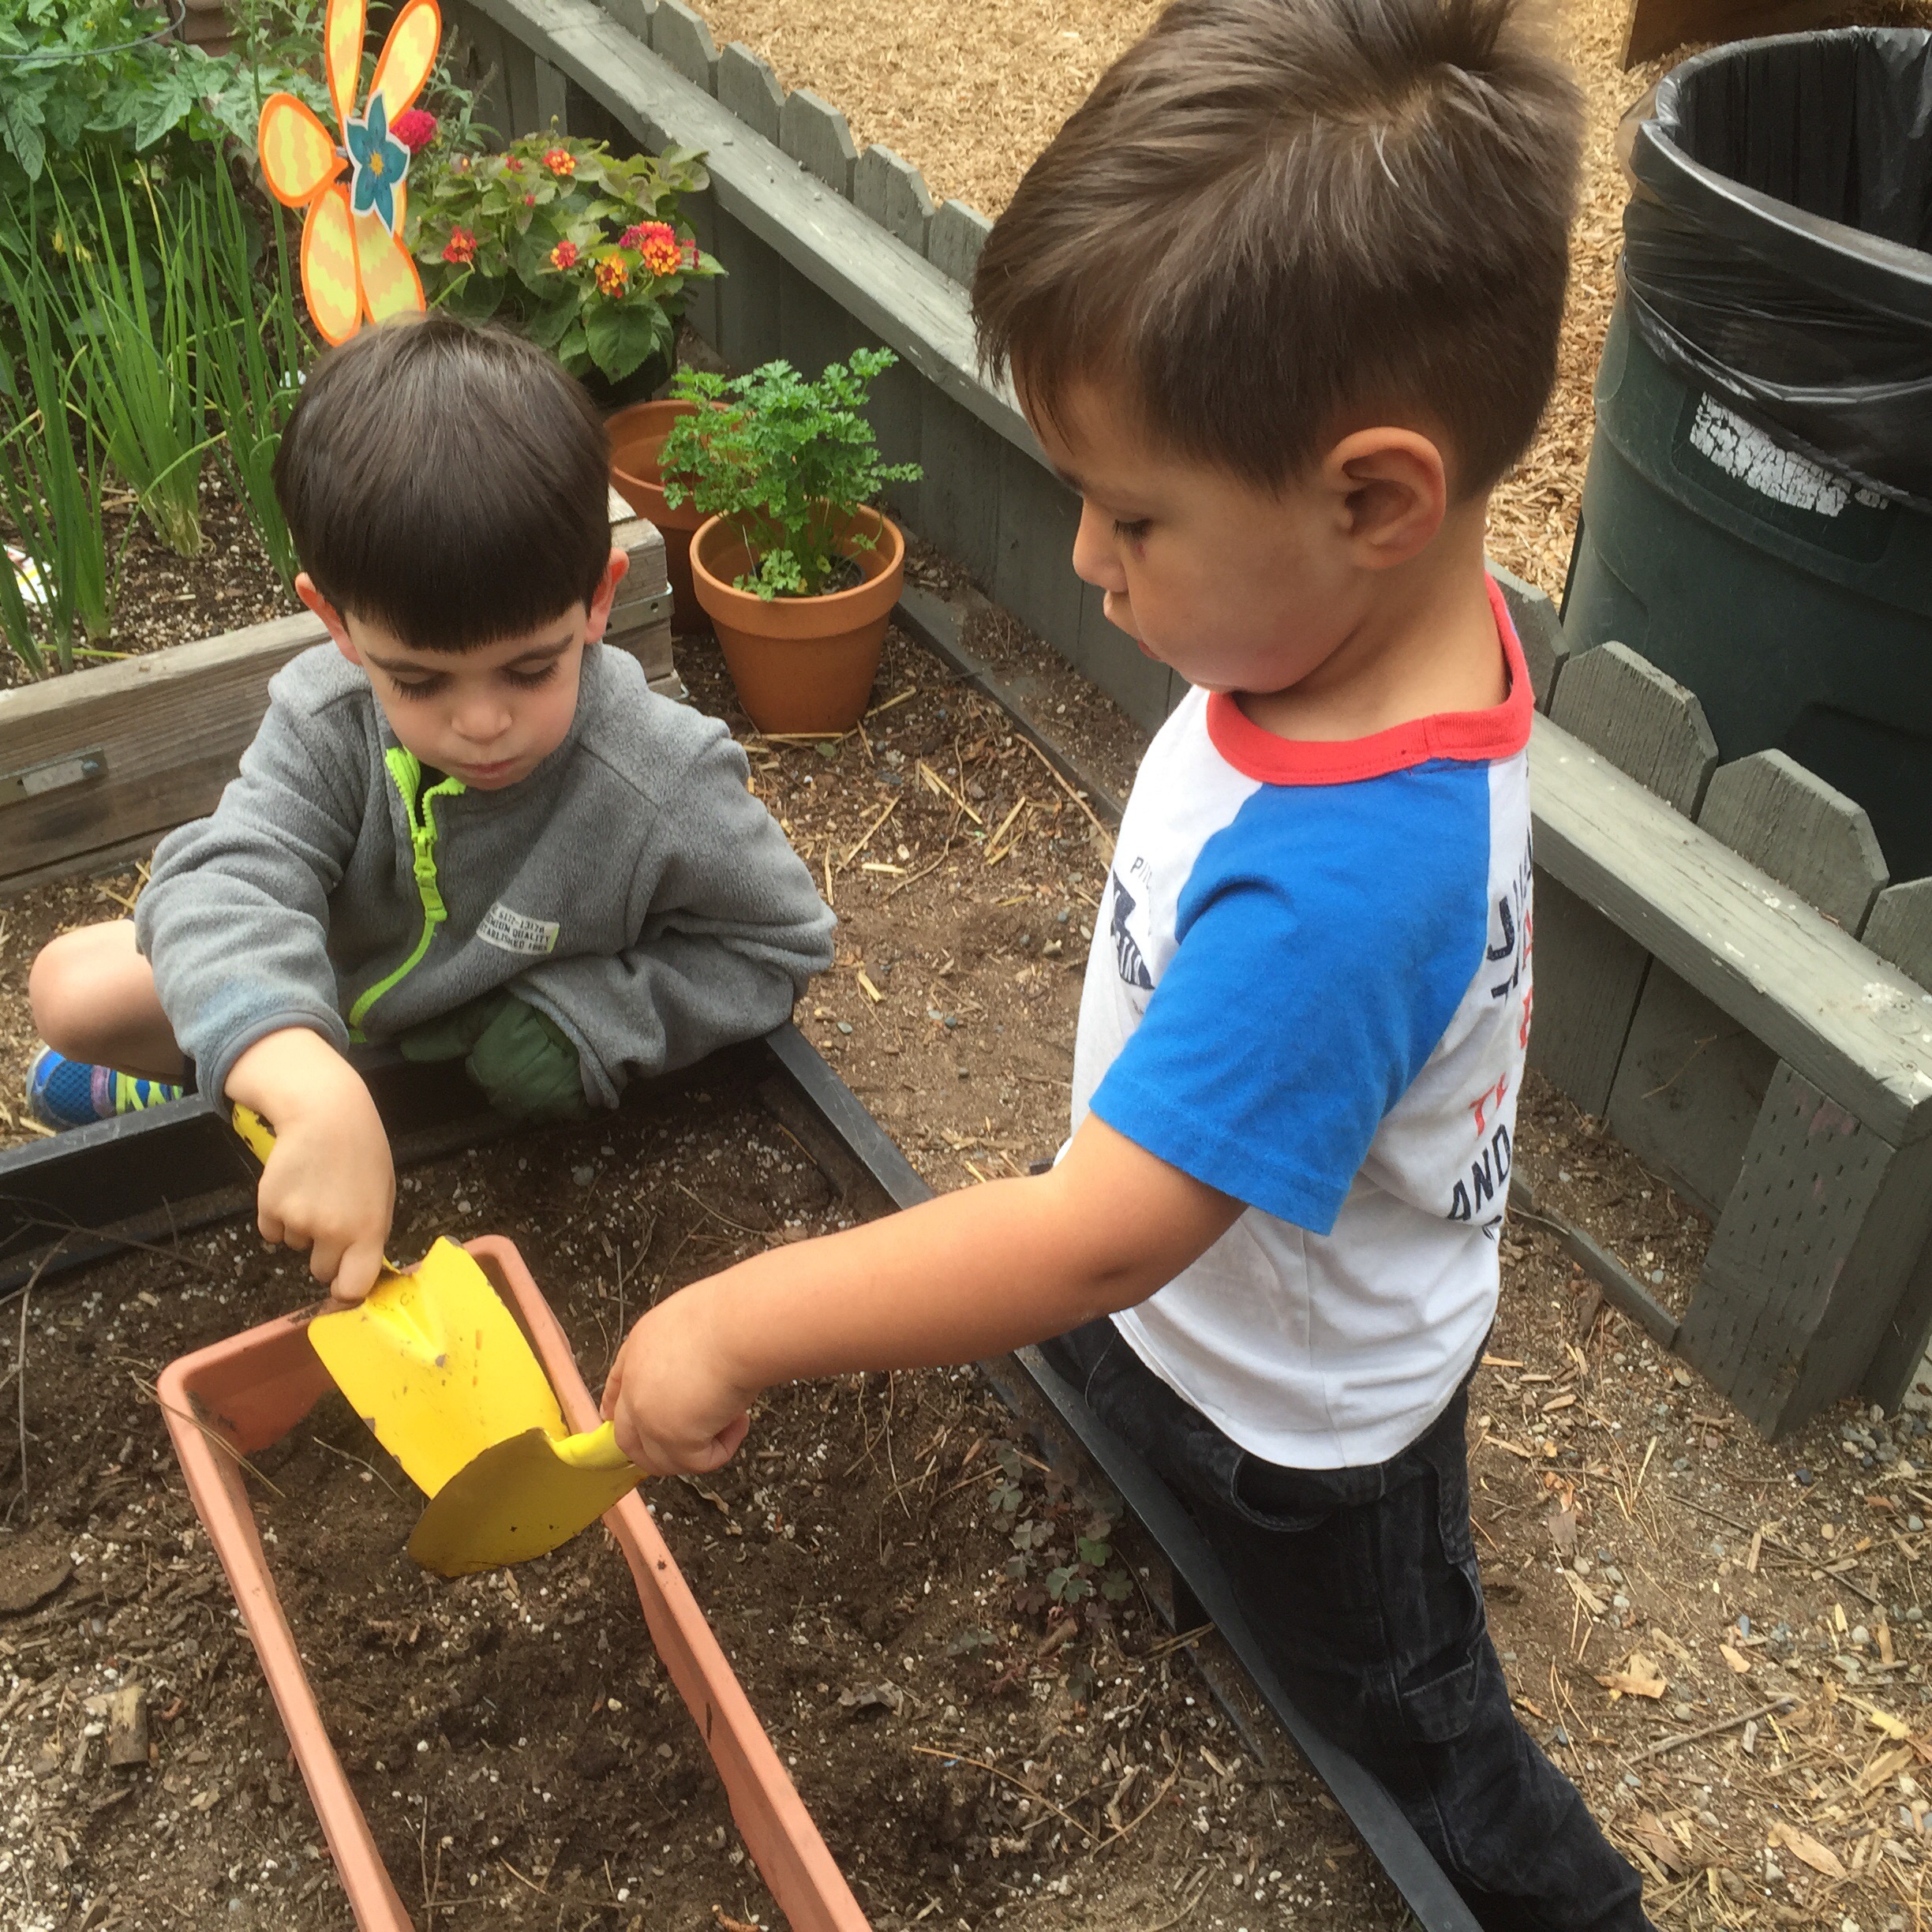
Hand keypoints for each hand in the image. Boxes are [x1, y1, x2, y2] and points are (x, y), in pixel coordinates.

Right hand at [226, 1027, 393, 1301]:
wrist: (324, 1113)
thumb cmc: (362, 1150)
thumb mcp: (382, 1192)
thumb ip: (372, 1231)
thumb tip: (360, 1265)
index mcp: (368, 1231)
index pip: (355, 1287)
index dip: (347, 1292)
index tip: (343, 1288)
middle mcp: (333, 1233)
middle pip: (322, 1271)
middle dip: (326, 1254)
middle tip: (331, 1218)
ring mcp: (298, 1221)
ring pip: (296, 1246)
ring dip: (302, 1228)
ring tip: (315, 1189)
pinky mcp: (269, 1208)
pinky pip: (272, 1232)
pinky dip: (278, 1217)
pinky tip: (294, 1186)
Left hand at [600, 1286, 755, 1474]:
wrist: (740, 1326)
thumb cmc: (732, 1315)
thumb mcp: (696, 1325)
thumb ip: (684, 1355)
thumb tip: (701, 1377)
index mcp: (639, 1349)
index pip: (617, 1387)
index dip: (618, 1408)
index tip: (618, 1421)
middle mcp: (636, 1385)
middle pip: (627, 1438)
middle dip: (657, 1449)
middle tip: (694, 1443)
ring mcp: (648, 1415)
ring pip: (660, 1460)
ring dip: (697, 1449)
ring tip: (731, 1421)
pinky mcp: (672, 1437)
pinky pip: (697, 1463)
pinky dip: (723, 1449)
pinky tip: (740, 1421)